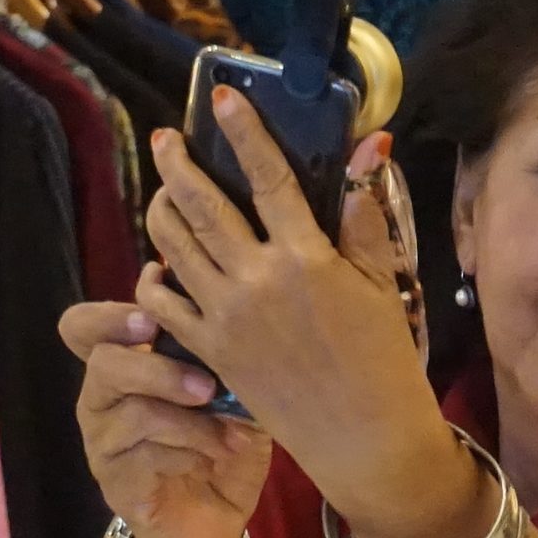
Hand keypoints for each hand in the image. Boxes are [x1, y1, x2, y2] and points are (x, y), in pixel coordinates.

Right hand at [62, 302, 270, 537]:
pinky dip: (188, 455)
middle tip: (207, 387)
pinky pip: (144, 456)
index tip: (152, 319)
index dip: (109, 316)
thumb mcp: (234, 402)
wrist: (216, 524)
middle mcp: (101, 399)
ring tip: (227, 434)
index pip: (83, 327)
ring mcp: (102, 441)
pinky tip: (212, 460)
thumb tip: (235, 321)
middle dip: (160, 368)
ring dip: (189, 421)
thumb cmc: (221, 451)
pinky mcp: (113, 480)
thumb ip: (225, 362)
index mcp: (124, 367)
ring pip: (133, 411)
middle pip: (104, 362)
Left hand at [142, 89, 462, 537]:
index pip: (268, 178)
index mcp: (305, 258)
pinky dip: (155, 278)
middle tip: (165, 138)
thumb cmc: (383, 360)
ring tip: (162, 191)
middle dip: (178, 164)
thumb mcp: (381, 282)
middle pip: (203, 206)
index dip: (244, 133)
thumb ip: (363, 216)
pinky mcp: (210, 351)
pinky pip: (164, 305)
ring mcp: (226, 317)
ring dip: (162, 210)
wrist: (364, 439)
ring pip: (174, 247)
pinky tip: (159, 263)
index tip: (222, 98)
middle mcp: (256, 281)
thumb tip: (367, 150)